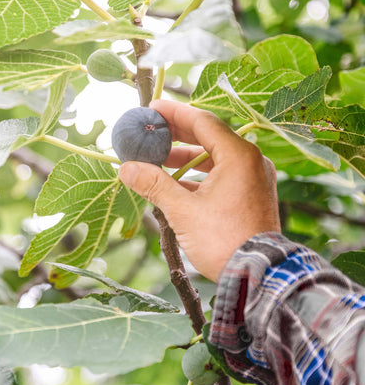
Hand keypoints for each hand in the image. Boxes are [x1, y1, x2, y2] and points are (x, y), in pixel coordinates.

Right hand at [119, 100, 280, 281]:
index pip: (202, 121)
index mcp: (238, 156)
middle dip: (177, 135)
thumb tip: (126, 169)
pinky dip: (199, 177)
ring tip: (158, 161)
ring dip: (186, 159)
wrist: (257, 275)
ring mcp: (253, 179)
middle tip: (151, 133)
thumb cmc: (223, 241)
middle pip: (209, 137)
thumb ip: (154, 185)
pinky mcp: (250, 195)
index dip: (174, 113)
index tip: (152, 109)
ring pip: (214, 159)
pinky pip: (221, 176)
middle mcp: (250, 162)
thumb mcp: (183, 211)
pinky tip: (176, 183)